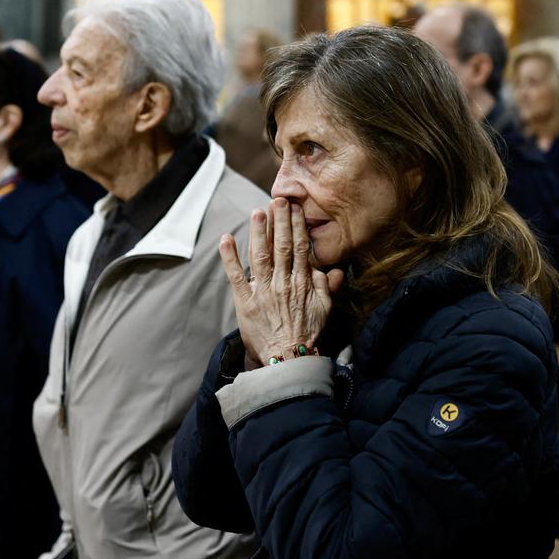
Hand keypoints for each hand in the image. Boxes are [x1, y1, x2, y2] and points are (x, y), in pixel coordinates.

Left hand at [218, 198, 343, 368]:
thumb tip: (333, 269)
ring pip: (260, 255)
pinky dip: (230, 257)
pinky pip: (236, 276)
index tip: (294, 208)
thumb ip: (327, 286)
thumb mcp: (325, 309)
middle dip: (279, 221)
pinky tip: (225, 239)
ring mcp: (263, 291)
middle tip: (277, 199)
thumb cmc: (307, 333)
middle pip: (281, 246)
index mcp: (302, 283)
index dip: (297, 226)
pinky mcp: (245, 302)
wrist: (288, 359)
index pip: (300, 248)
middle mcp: (283, 283)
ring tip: (257, 211)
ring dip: (258, 232)